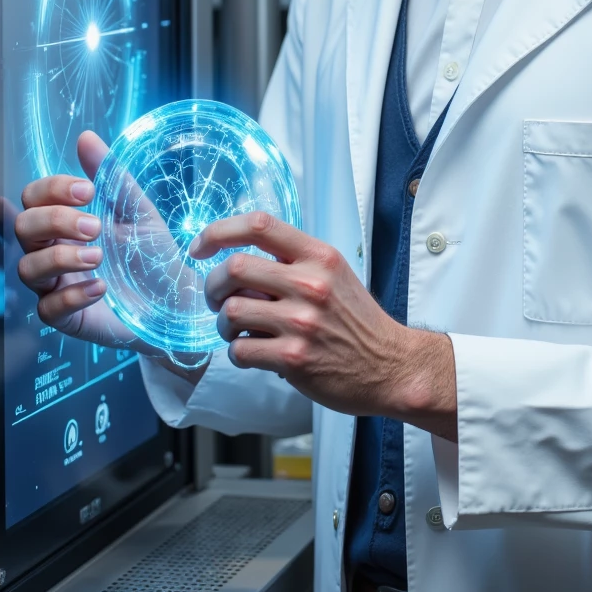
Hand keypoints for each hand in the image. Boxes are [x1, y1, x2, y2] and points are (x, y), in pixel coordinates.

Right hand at [15, 130, 206, 378]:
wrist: (176, 299)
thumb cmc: (151, 254)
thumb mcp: (136, 210)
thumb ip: (110, 176)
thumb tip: (86, 138)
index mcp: (65, 222)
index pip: (33, 197)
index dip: (52, 190)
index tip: (87, 191)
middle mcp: (53, 250)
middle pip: (23, 228)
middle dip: (56, 221)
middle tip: (95, 226)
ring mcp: (56, 285)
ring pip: (28, 268)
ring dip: (61, 258)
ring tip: (98, 257)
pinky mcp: (67, 317)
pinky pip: (48, 309)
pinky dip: (72, 295)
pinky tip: (101, 287)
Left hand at [190, 214, 457, 439]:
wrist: (390, 366)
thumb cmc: (358, 322)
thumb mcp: (335, 275)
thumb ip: (293, 263)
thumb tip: (240, 264)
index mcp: (319, 256)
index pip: (258, 225)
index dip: (219, 231)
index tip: (200, 246)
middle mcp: (310, 283)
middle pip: (234, 267)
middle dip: (214, 286)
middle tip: (219, 300)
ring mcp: (301, 322)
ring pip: (231, 311)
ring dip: (224, 324)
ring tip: (239, 331)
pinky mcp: (293, 358)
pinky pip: (240, 350)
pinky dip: (238, 353)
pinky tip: (254, 354)